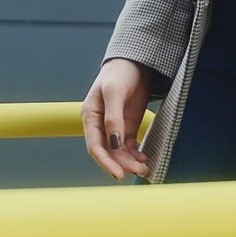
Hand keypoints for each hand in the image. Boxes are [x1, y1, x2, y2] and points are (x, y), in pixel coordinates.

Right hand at [82, 58, 153, 180]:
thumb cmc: (119, 73)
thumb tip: (113, 144)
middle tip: (140, 171)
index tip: (119, 174)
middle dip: (123, 164)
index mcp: (90, 117)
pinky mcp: (127, 127)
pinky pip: (129, 146)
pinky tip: (144, 159)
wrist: (135, 62)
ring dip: (130, 162)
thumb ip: (113, 118)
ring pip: (119, 152)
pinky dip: (136, 155)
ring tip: (145, 169)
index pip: (95, 146)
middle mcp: (100, 125)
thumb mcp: (114, 93)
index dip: (106, 162)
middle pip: (108, 152)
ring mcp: (114, 127)